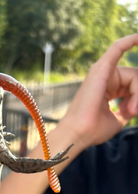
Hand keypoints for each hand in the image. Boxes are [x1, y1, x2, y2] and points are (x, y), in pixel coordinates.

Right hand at [61, 34, 137, 149]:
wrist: (79, 134)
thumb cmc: (93, 130)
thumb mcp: (119, 118)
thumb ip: (130, 107)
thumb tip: (136, 103)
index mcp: (109, 88)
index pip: (133, 85)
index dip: (137, 98)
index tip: (133, 113)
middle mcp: (105, 77)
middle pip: (134, 78)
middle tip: (133, 111)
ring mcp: (102, 71)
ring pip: (133, 73)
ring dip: (137, 90)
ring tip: (130, 108)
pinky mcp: (101, 68)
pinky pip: (118, 47)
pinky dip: (131, 40)